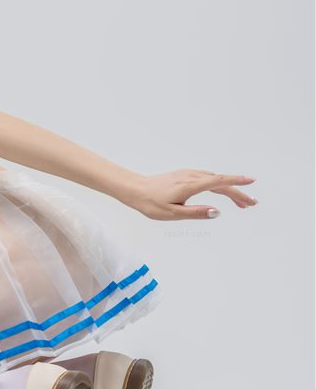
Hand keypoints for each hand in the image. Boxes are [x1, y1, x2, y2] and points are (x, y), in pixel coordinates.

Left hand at [127, 170, 257, 219]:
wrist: (136, 190)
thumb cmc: (152, 203)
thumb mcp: (173, 213)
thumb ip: (196, 213)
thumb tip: (217, 212)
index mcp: (191, 185)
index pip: (219, 182)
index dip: (237, 182)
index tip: (251, 181)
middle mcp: (192, 176)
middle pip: (220, 182)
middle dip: (238, 192)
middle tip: (252, 203)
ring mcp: (188, 174)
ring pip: (215, 180)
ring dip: (229, 190)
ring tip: (242, 203)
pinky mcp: (185, 176)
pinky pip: (207, 179)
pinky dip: (219, 185)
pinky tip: (223, 192)